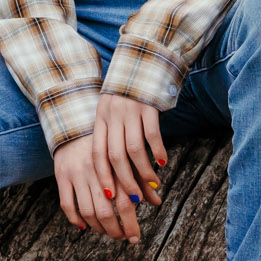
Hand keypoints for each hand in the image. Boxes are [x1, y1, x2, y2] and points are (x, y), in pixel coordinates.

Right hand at [53, 135, 134, 241]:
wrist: (76, 127)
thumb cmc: (106, 147)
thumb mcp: (125, 159)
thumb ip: (140, 180)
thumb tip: (157, 202)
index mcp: (115, 166)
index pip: (125, 202)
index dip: (130, 224)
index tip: (135, 237)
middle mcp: (95, 170)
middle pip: (106, 211)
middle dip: (115, 230)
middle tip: (122, 238)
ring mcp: (77, 173)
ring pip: (87, 211)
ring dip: (98, 228)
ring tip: (107, 232)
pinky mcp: (62, 176)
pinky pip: (67, 205)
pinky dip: (76, 219)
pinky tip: (85, 225)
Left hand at [88, 94, 165, 240]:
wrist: (141, 61)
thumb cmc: (126, 92)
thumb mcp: (111, 110)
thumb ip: (110, 133)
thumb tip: (116, 167)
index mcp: (101, 119)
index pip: (98, 154)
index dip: (103, 177)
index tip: (110, 196)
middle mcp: (113, 116)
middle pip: (115, 156)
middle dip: (124, 181)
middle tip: (134, 199)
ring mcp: (130, 111)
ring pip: (133, 150)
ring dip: (144, 171)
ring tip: (152, 184)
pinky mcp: (148, 106)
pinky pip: (151, 135)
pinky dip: (157, 151)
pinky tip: (163, 162)